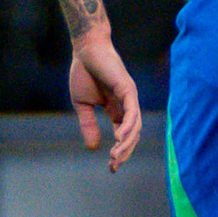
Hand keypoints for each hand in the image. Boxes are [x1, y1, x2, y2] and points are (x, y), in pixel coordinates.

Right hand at [65, 22, 143, 169]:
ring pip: (135, 126)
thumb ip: (88, 124)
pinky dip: (128, 126)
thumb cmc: (84, 72)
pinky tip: (120, 138)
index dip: (120, 151)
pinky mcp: (128, 89)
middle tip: (114, 165)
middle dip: (124, 151)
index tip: (111, 167)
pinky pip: (132, 111)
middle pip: (132, 134)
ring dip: (126, 143)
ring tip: (116, 155)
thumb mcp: (83, 105)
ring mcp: (130, 97)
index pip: (124, 135)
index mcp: (117, 109)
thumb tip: (93, 148)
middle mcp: (127, 104)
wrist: (85, 49)